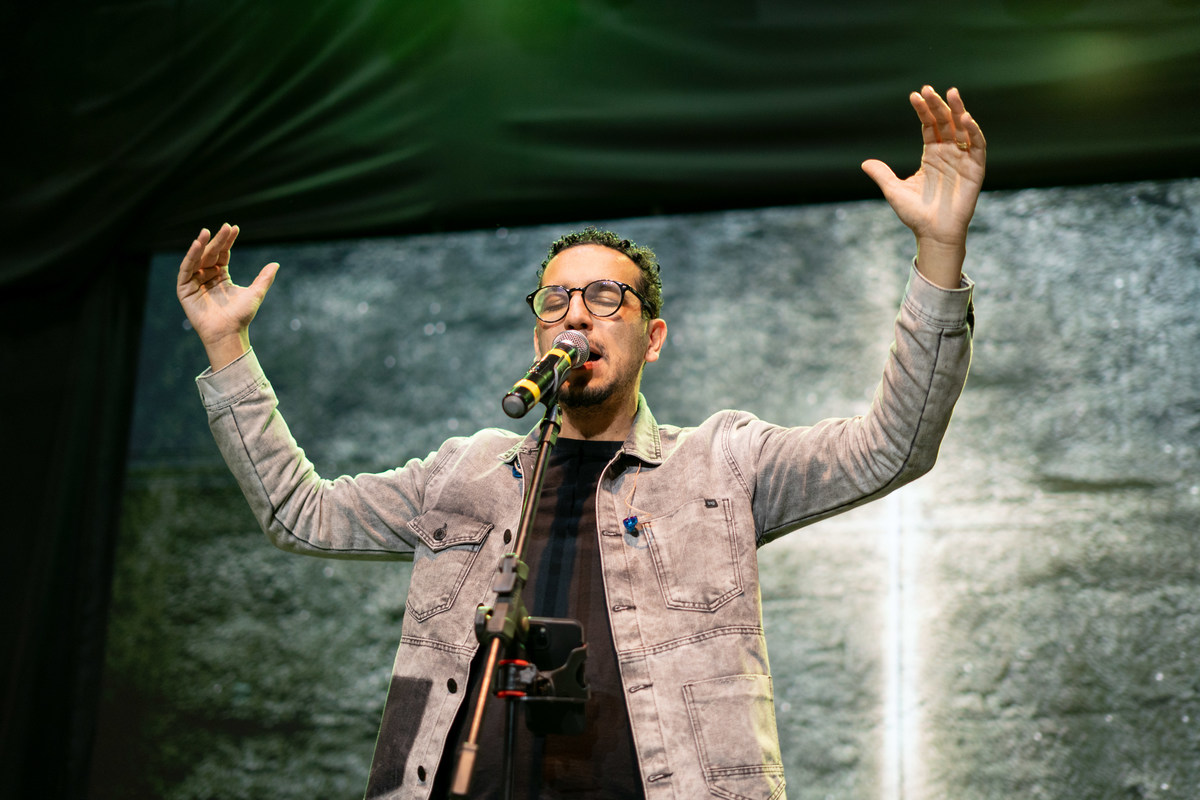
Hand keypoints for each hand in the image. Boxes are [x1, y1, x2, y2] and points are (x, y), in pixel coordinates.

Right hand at [176, 223, 278, 369]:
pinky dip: (190, 257)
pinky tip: (196, 245)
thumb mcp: (255, 293)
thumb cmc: (241, 316)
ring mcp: (194, 283)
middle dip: (217, 240)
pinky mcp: (184, 290)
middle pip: (211, 254)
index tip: (234, 228)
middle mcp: (206, 277)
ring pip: (197, 259)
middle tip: (224, 227)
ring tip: (206, 232)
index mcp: (221, 276)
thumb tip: (276, 264)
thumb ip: (264, 278)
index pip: (223, 254)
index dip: (227, 241)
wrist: (229, 333)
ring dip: (201, 245)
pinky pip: (186, 270)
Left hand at [861, 86, 985, 287]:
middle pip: (945, 122)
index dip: (923, 111)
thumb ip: (882, 174)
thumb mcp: (894, 191)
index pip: (929, 127)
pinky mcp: (976, 168)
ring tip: (951, 93)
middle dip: (938, 105)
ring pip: (963, 128)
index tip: (914, 96)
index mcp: (931, 155)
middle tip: (929, 89)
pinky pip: (977, 145)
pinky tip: (964, 118)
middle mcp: (948, 153)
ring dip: (958, 110)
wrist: (933, 234)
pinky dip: (973, 131)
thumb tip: (864, 163)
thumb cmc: (916, 215)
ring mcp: (963, 159)